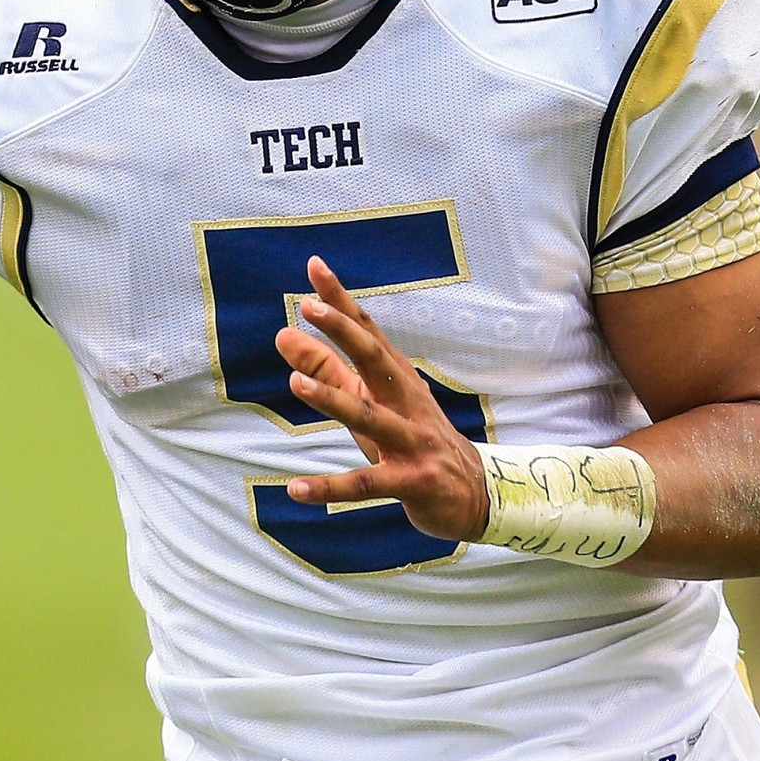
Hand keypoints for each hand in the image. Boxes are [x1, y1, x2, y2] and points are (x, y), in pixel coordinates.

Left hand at [273, 256, 489, 541]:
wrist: (477, 495)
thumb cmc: (413, 440)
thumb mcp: (371, 403)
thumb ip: (326, 371)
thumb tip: (282, 335)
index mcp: (397, 379)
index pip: (367, 332)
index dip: (341, 300)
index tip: (315, 265)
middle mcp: (407, 403)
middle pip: (375, 360)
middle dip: (343, 332)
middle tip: (308, 307)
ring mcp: (413, 442)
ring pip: (370, 417)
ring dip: (333, 399)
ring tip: (294, 383)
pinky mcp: (413, 482)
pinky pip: (367, 484)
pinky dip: (331, 487)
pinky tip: (295, 489)